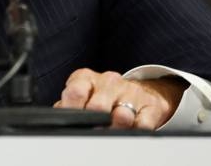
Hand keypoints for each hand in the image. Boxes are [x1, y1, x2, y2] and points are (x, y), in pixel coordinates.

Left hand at [54, 68, 187, 129]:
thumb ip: (68, 105)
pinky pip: (143, 125)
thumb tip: (59, 116)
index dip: (72, 109)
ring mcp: (131, 93)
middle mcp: (109, 82)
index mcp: (86, 78)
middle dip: (94, 123)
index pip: (75, 91)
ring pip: (122, 116)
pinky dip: (135, 131)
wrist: (141, 92)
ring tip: (111, 132)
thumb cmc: (103, 97)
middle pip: (98, 107)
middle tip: (93, 132)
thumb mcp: (82, 95)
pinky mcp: (151, 106)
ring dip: (115, 129)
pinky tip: (130, 131)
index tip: (73, 121)